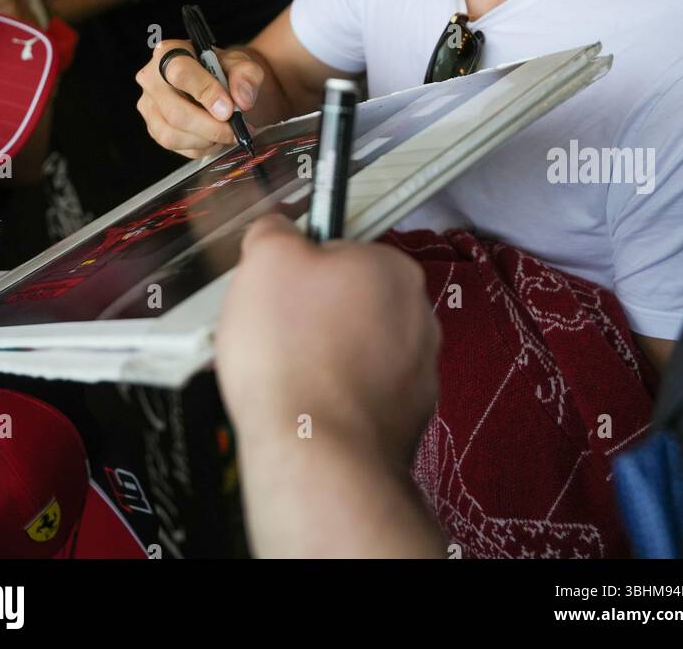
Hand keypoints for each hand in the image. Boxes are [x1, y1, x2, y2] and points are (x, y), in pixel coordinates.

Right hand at [135, 36, 263, 157]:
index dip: (206, 93)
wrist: (219, 84)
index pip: (180, 73)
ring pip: (172, 135)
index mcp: (170, 52)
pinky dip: (200, 148)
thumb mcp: (241, 64)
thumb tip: (241, 99)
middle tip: (234, 130)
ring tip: (226, 133)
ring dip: (206, 140)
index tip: (228, 109)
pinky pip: (174, 146)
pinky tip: (214, 138)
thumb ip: (246, 75)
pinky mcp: (153, 127)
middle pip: (175, 112)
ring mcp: (149, 105)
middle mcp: (152, 78)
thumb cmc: (223, 70)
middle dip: (210, 127)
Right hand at [216, 214, 439, 464]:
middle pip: (350, 299)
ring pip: (358, 348)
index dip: (297, 271)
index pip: (337, 250)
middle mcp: (417, 314)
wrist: (316, 453)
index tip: (277, 292)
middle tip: (276, 335)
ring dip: (327, 357)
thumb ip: (273, 230)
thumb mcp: (264, 260)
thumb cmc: (294, 360)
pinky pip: (364, 393)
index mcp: (390, 267)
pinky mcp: (408, 417)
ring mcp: (418, 370)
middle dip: (313, 314)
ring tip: (289, 376)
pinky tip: (310, 406)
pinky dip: (339, 397)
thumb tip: (275, 229)